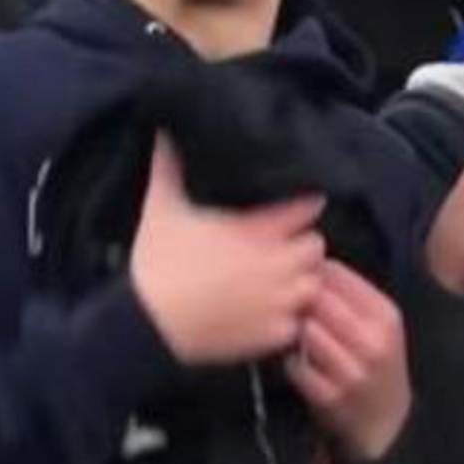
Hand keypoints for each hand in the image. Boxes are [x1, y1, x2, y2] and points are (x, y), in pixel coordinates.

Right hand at [131, 136, 325, 365]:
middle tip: (279, 248)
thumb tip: (165, 129)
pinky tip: (262, 312)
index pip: (308, 208)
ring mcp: (279, 302)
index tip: (290, 210)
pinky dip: (285, 318)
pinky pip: (297, 323)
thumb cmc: (157, 265)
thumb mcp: (161, 208)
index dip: (301, 207)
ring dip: (299, 281)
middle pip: (315, 247)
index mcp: (259, 230)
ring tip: (276, 281)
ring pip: (312, 285)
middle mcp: (278, 264)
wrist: (148, 326)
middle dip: (301, 246)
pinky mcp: (274, 334)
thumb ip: (170, 166)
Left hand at [285, 260, 409, 462]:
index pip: (335, 273)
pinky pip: (293, 364)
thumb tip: (308, 258)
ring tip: (289, 332)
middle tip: (284, 303)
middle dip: (296, 299)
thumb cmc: (374, 362)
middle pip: (316, 298)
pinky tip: (294, 361)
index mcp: (385, 315)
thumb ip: (348, 293)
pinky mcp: (329, 395)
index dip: (309, 272)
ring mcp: (352, 370)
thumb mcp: (377, 324)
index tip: (296, 277)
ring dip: (290, 330)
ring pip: (303, 330)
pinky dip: (288, 361)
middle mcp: (373, 341)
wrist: (385, 421)